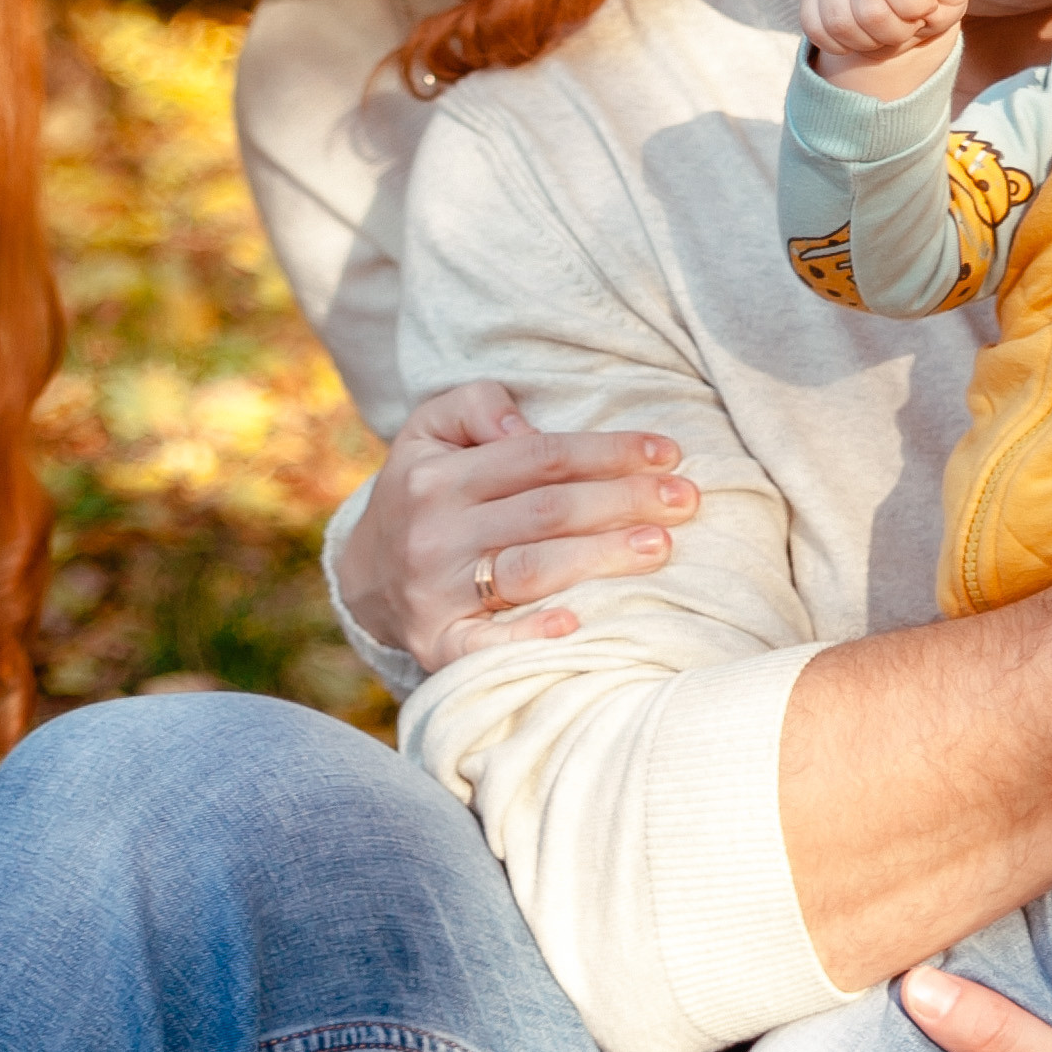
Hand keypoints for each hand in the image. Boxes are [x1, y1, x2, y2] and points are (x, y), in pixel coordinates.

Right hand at [335, 382, 696, 671]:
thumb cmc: (425, 490)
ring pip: (530, 570)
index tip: (669, 452)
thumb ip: (476, 406)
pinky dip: (531, 635)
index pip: (539, 457)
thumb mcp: (430, 429)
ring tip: (659, 545)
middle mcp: (434, 534)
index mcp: (437, 477)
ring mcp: (435, 593)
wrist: (367, 574)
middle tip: (685, 499)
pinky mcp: (439, 644)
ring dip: (600, 558)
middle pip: (546, 513)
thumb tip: (527, 426)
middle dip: (622, 501)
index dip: (608, 452)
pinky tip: (577, 623)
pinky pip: (486, 645)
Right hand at [803, 0, 971, 77]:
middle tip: (907, 25)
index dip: (913, 7)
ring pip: (839, 22)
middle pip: (867, 9)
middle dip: (895, 32)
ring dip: (868, 41)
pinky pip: (815, 28)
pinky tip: (860, 35)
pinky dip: (841, 45)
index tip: (926, 6)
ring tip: (885, 31)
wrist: (909, 3)